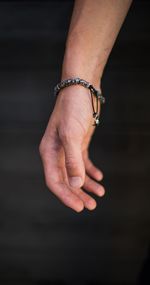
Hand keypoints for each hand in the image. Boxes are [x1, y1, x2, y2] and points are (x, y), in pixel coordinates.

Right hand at [39, 84, 104, 211]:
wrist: (82, 89)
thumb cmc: (73, 109)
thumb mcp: (72, 134)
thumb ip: (72, 159)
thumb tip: (76, 183)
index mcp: (49, 152)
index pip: (54, 181)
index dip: (66, 196)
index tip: (79, 207)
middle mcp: (56, 152)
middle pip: (65, 180)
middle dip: (78, 194)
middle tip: (91, 206)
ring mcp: (67, 148)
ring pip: (75, 173)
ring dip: (86, 186)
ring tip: (99, 195)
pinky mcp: (78, 144)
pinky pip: (83, 163)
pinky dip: (91, 172)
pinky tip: (99, 178)